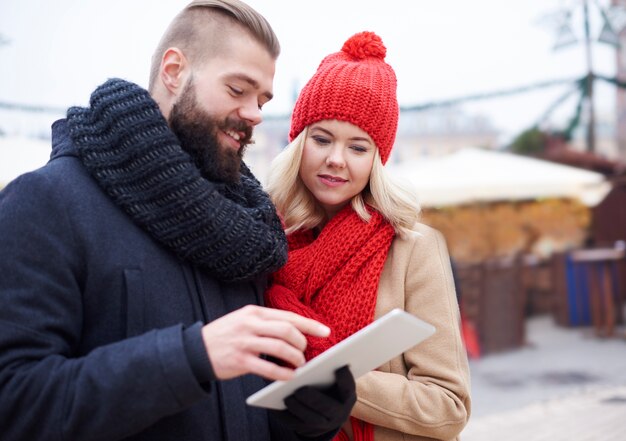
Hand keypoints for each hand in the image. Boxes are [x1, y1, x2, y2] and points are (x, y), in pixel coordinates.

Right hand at [201, 305, 329, 380]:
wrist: (195, 350)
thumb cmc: (225, 334)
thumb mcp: (243, 319)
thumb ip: (266, 322)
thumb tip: (294, 331)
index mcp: (254, 312)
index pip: (288, 316)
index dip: (310, 324)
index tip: (326, 331)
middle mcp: (250, 324)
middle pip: (287, 330)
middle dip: (302, 342)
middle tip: (305, 351)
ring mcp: (245, 342)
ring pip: (280, 348)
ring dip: (295, 357)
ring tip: (299, 364)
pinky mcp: (240, 361)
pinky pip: (268, 367)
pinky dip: (282, 373)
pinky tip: (289, 376)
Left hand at [270, 365, 356, 437]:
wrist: (324, 414)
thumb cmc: (328, 388)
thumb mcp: (334, 381)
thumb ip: (331, 370)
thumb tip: (326, 355)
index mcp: (347, 397)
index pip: (348, 388)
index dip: (345, 378)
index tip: (339, 366)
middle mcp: (338, 414)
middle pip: (327, 407)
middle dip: (313, 399)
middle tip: (300, 390)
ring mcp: (324, 425)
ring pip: (311, 419)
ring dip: (298, 408)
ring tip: (287, 397)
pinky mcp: (307, 430)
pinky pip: (295, 424)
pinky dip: (285, 415)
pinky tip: (277, 405)